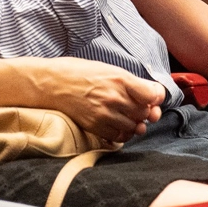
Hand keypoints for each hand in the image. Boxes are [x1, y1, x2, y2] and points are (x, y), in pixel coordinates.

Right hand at [28, 57, 164, 141]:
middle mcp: (115, 97)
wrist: (52, 83)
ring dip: (134, 124)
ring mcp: (105, 114)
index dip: (155, 98)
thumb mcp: (108, 69)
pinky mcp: (95, 126)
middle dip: (145, 111)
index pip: (153, 95)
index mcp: (120, 79)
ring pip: (134, 127)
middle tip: (137, 107)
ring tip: (126, 116)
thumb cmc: (80, 72)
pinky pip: (119, 137)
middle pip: (145, 113)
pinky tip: (116, 124)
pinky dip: (122, 133)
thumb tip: (152, 98)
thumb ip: (131, 83)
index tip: (151, 98)